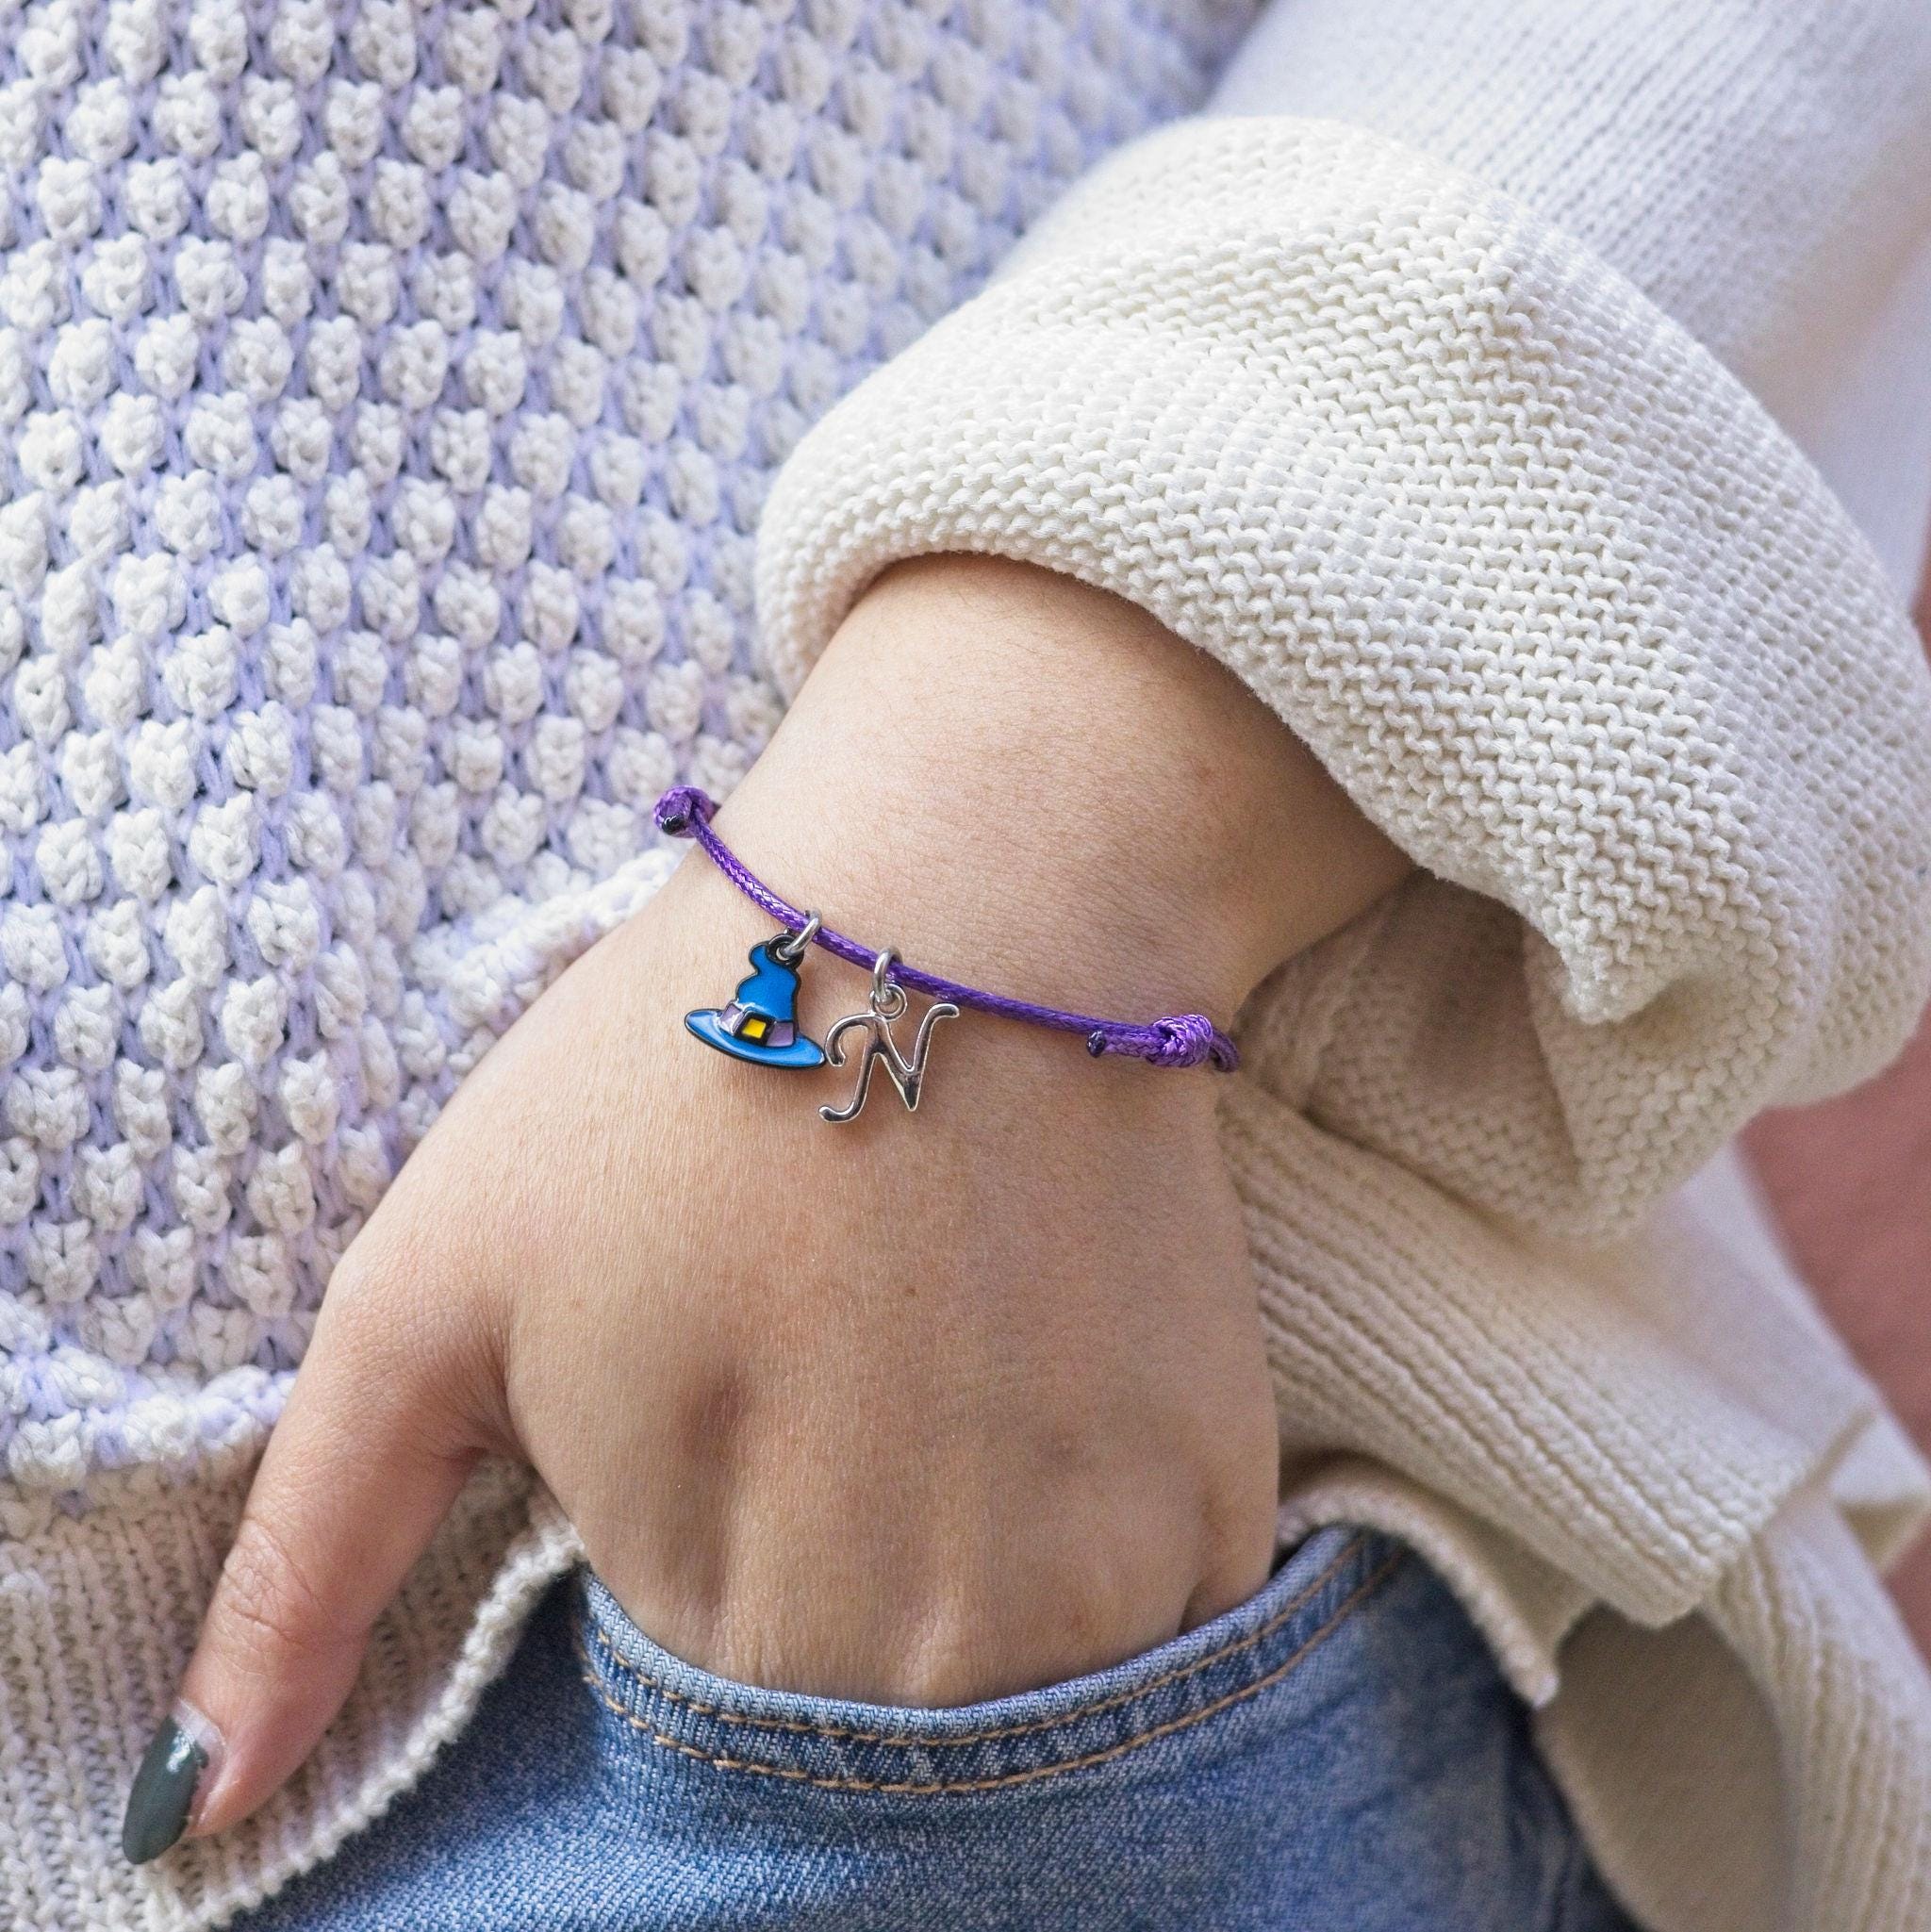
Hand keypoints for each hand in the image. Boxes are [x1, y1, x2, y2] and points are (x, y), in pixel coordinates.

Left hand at [150, 557, 1411, 1846]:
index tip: (701, 1407)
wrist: (975, 904)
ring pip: (985, 1688)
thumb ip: (312, 1570)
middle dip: (799, 1574)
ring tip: (907, 1357)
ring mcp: (1118, 1581)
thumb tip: (201, 1811)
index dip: (675, 1560)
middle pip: (843, 1715)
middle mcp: (956, 1652)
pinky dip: (1059, 1530)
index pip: (693, 1733)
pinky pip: (1121, 1618)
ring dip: (935, 1565)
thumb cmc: (672, 1077)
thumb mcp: (431, 1290)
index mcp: (738, 1619)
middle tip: (802, 1360)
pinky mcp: (1221, 1500)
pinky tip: (1015, 1367)